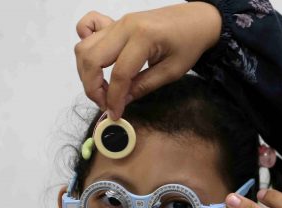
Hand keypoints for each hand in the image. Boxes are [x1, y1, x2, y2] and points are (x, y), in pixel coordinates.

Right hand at [74, 3, 221, 119]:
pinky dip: (84, 44)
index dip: (113, 98)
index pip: (119, 73)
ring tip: (102, 89)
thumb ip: (144, 86)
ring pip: (84, 47)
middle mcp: (125, 26)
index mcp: (143, 38)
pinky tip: (97, 61)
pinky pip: (86, 28)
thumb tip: (121, 101)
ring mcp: (118, 22)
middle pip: (92, 59)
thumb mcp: (172, 71)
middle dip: (93, 87)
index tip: (115, 114)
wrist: (196, 20)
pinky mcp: (115, 22)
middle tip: (105, 103)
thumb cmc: (190, 43)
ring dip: (86, 72)